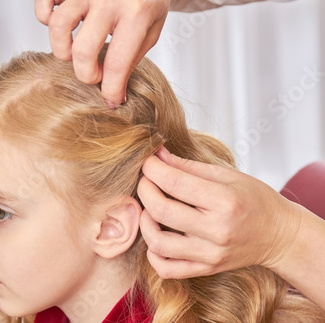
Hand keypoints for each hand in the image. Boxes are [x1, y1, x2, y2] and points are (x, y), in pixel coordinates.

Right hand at [35, 0, 170, 106]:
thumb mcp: (152, 25)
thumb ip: (133, 56)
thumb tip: (115, 89)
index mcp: (136, 12)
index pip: (118, 64)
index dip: (111, 90)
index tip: (110, 100)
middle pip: (82, 51)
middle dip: (85, 74)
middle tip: (92, 75)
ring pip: (57, 27)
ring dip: (62, 50)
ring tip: (74, 51)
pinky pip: (43, 5)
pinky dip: (45, 18)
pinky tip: (62, 23)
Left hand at [137, 147, 302, 278]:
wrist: (280, 235)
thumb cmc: (255, 200)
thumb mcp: (227, 175)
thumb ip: (188, 166)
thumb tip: (158, 154)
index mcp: (224, 201)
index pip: (174, 182)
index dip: (152, 169)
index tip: (148, 162)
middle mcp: (216, 230)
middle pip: (161, 211)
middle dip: (144, 190)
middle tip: (145, 180)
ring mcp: (210, 254)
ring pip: (158, 242)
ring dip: (144, 221)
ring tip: (149, 209)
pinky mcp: (205, 269)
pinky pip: (166, 268)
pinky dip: (152, 252)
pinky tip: (157, 234)